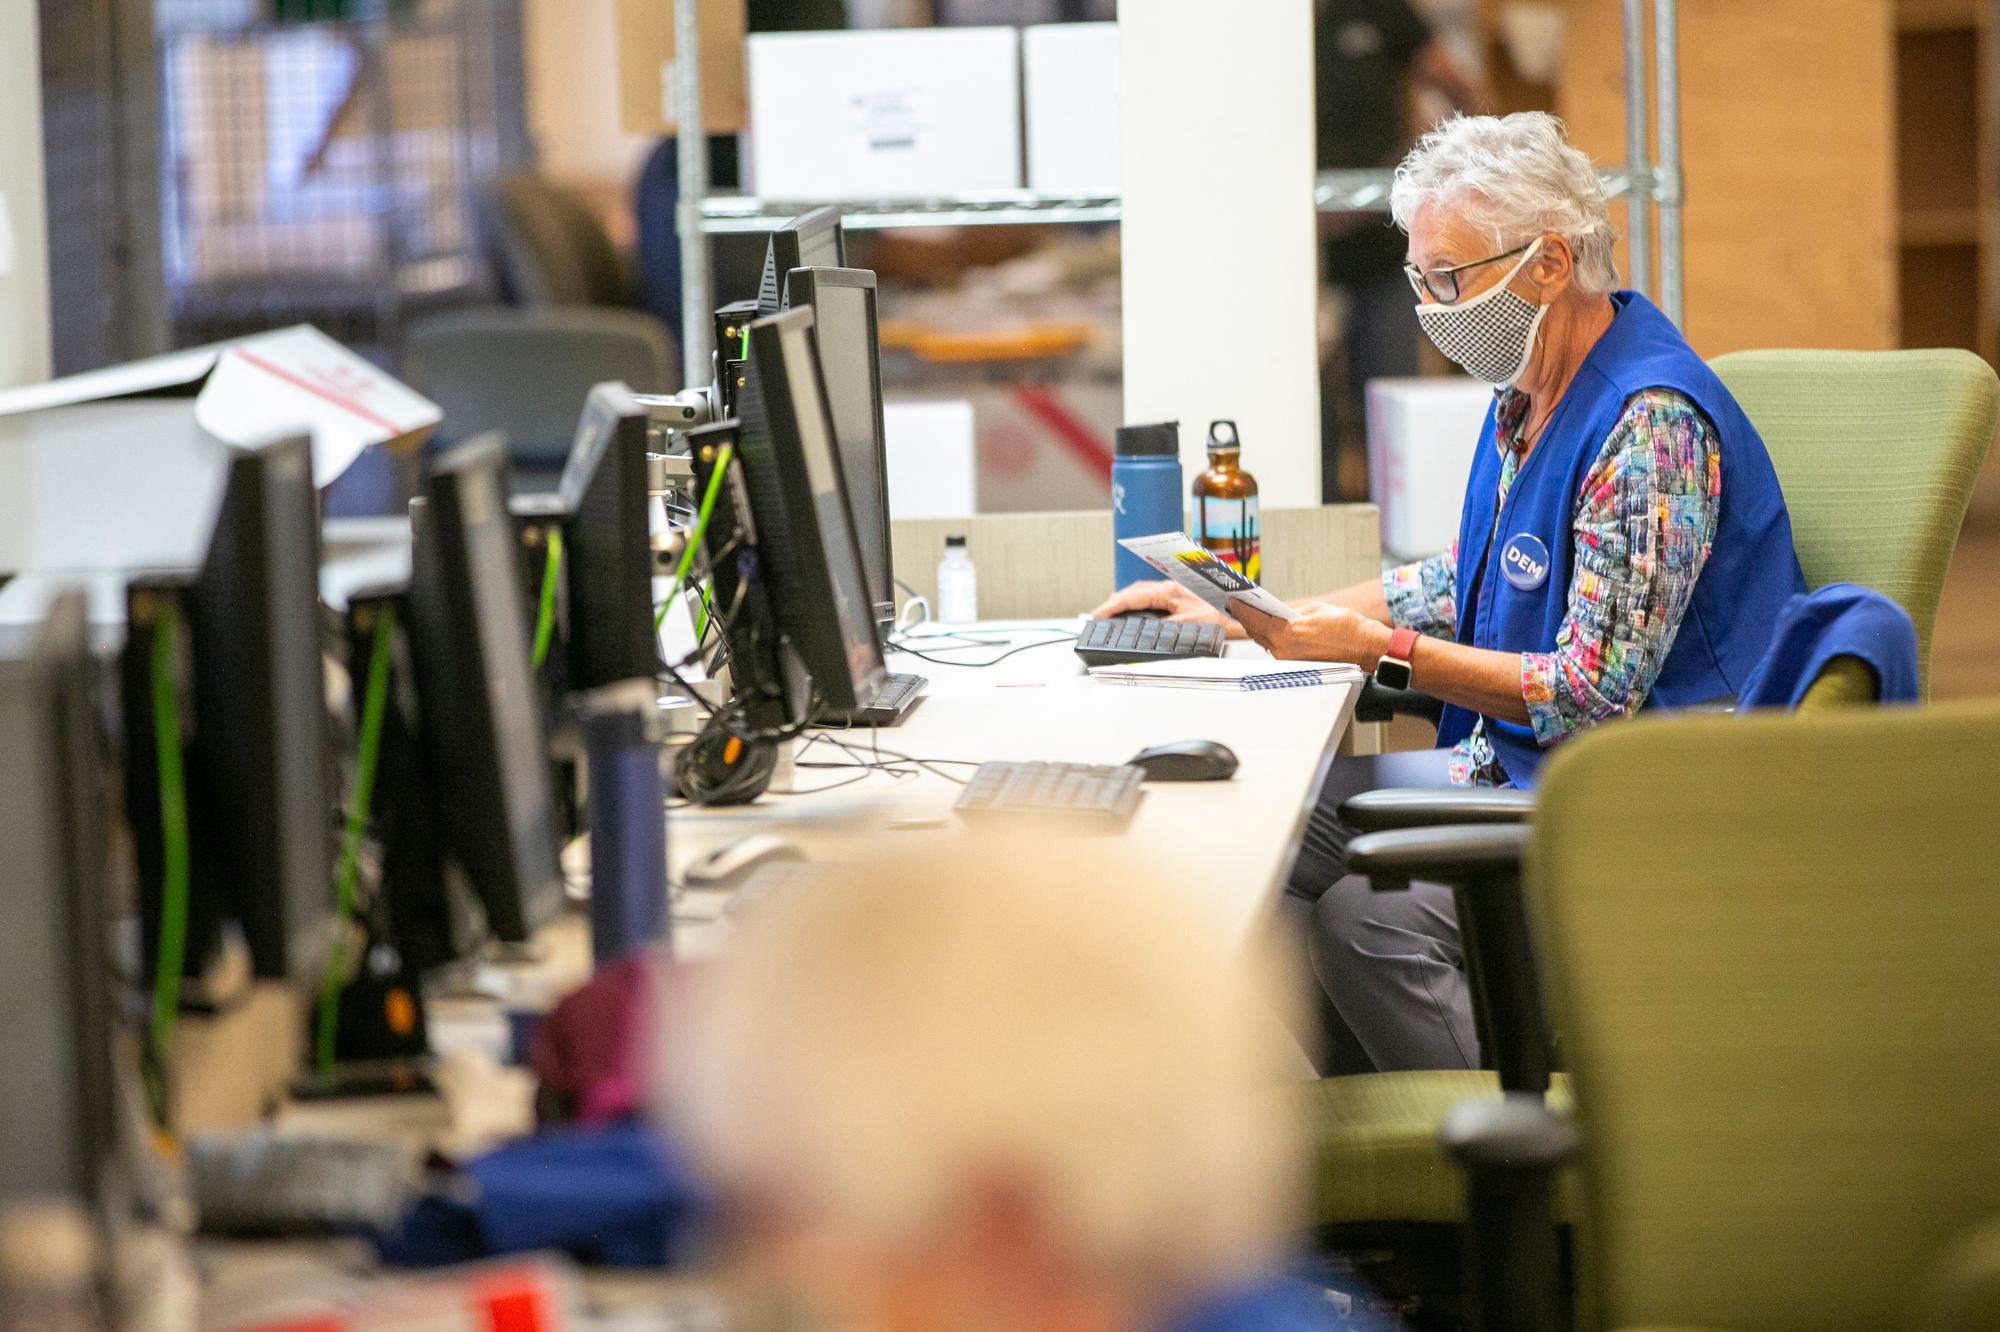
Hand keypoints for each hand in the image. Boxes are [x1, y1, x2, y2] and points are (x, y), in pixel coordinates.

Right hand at [1089, 581, 1245, 638]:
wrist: (1241, 609)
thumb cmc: (1221, 617)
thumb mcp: (1191, 626)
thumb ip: (1166, 627)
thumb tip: (1145, 631)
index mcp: (1169, 591)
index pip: (1132, 598)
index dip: (1111, 607)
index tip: (1096, 615)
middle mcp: (1170, 586)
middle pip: (1133, 591)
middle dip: (1113, 603)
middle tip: (1098, 616)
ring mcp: (1173, 589)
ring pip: (1141, 592)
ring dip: (1124, 601)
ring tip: (1110, 612)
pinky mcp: (1178, 594)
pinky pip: (1150, 595)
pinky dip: (1136, 602)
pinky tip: (1134, 610)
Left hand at [1230, 601, 1391, 664]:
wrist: (1366, 648)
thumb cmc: (1348, 628)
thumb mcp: (1317, 609)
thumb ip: (1295, 612)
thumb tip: (1282, 613)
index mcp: (1287, 634)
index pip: (1255, 620)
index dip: (1241, 609)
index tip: (1232, 600)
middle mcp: (1284, 650)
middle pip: (1256, 632)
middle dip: (1247, 618)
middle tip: (1237, 605)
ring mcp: (1290, 660)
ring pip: (1266, 642)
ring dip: (1258, 628)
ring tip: (1251, 614)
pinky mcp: (1297, 664)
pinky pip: (1277, 648)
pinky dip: (1271, 637)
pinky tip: (1270, 628)